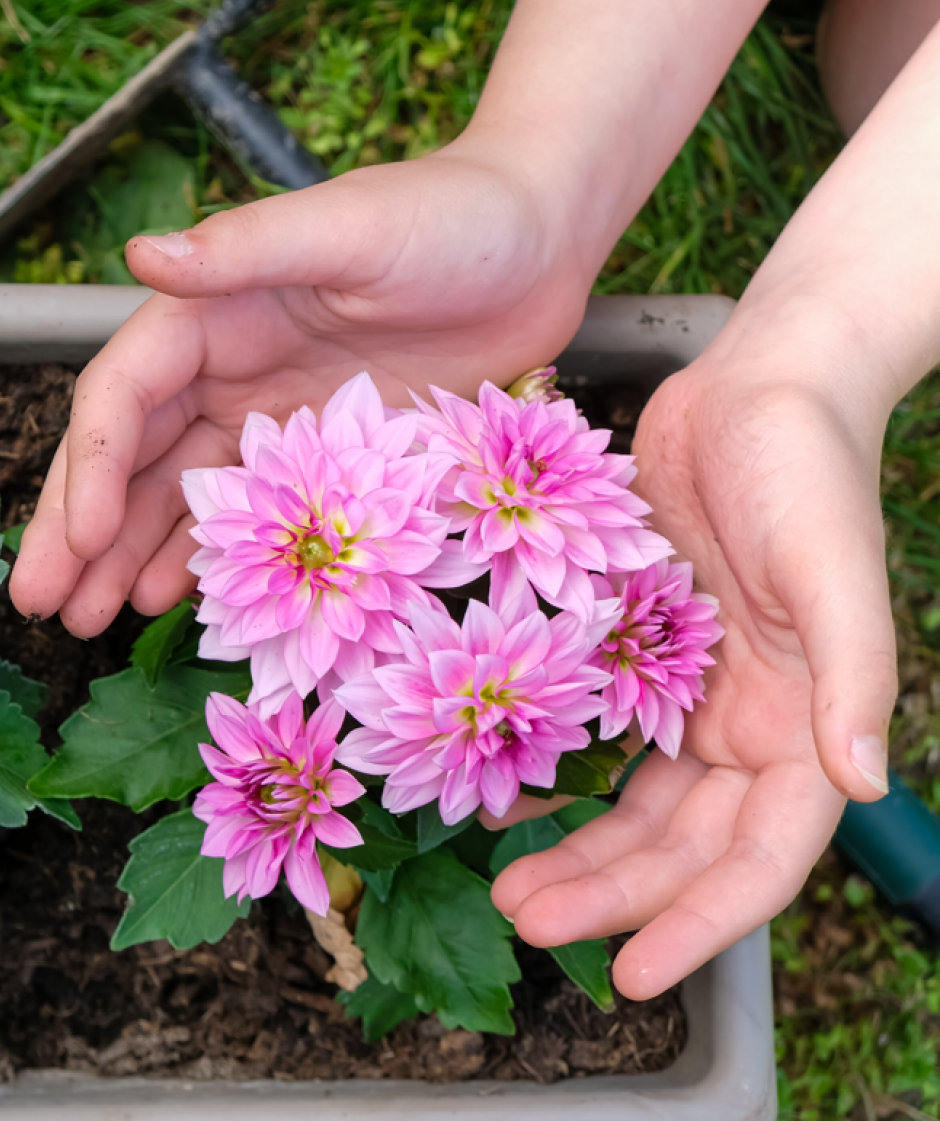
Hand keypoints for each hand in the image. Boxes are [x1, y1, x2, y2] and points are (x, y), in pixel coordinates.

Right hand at [10, 142, 596, 635]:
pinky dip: (205, 561)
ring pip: (176, 497)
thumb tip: (141, 253)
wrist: (544, 237)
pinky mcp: (323, 457)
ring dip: (125, 557)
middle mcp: (224, 367)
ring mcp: (270, 418)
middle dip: (78, 529)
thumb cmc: (451, 216)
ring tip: (83, 623)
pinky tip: (168, 604)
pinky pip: (250, 520)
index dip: (92, 468)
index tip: (79, 540)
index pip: (124, 396)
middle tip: (37, 604)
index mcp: (210, 310)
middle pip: (130, 458)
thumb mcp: (347, 228)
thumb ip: (245, 247)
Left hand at [491, 350, 895, 998]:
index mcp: (803, 725)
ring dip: (576, 852)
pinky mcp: (638, 648)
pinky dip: (553, 774)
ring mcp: (690, 691)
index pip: (755, 861)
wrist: (757, 381)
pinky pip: (595, 737)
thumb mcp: (832, 568)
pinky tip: (495, 795)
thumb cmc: (806, 466)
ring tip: (504, 886)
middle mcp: (747, 723)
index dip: (700, 926)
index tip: (633, 978)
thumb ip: (851, 676)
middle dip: (610, 897)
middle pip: (678, 848)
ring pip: (633, 807)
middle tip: (524, 922)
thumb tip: (863, 782)